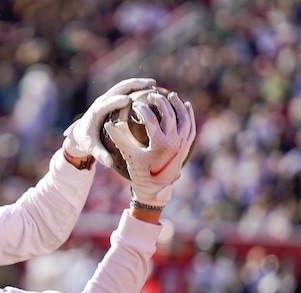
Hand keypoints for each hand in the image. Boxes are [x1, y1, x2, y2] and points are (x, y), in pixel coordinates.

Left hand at [63, 78, 155, 168]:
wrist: (80, 133)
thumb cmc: (87, 142)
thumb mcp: (92, 149)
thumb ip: (100, 155)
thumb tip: (110, 163)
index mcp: (96, 113)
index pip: (105, 104)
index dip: (115, 101)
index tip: (128, 100)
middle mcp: (101, 102)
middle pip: (117, 89)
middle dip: (133, 85)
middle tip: (150, 85)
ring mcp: (106, 98)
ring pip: (123, 86)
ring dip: (137, 83)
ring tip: (154, 84)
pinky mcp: (111, 99)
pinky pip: (125, 90)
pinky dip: (137, 88)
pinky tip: (150, 90)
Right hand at [105, 91, 195, 208]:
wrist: (156, 190)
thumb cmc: (141, 173)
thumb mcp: (130, 157)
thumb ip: (120, 140)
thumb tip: (108, 124)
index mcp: (160, 145)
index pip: (151, 120)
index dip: (142, 110)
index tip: (135, 104)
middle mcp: (174, 142)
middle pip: (170, 115)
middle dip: (160, 102)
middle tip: (152, 95)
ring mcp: (182, 144)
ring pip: (185, 119)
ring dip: (178, 105)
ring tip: (171, 95)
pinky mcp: (186, 146)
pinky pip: (191, 127)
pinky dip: (190, 115)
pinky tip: (186, 105)